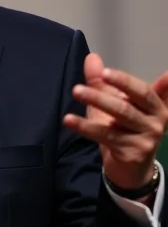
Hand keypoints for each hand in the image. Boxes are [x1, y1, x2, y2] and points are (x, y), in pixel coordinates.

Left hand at [63, 53, 167, 190]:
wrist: (131, 168)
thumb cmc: (124, 131)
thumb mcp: (113, 104)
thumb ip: (103, 82)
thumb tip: (92, 58)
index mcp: (156, 105)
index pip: (141, 89)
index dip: (126, 80)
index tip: (107, 72)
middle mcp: (158, 120)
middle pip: (131, 101)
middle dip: (108, 89)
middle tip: (89, 80)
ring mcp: (148, 137)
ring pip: (119, 115)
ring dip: (96, 101)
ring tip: (76, 91)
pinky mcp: (134, 152)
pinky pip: (106, 135)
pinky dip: (85, 126)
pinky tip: (68, 119)